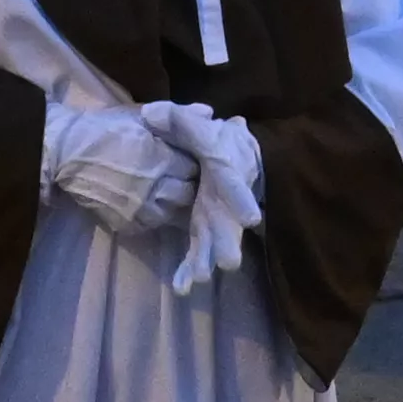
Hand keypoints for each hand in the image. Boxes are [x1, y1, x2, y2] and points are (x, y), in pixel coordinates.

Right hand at [46, 96, 192, 239]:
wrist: (65, 152)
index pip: (195, 167)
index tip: (189, 159)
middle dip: (188, 183)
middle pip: (188, 192)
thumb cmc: (104, 128)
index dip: (194, 162)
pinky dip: (154, 215)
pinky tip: (148, 202)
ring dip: (173, 202)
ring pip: (173, 212)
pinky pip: (152, 225)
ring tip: (165, 190)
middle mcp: (156, 186)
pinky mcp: (127, 223)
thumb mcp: (140, 114)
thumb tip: (209, 113)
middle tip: (180, 176)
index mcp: (163, 158)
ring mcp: (141, 208)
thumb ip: (176, 114)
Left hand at [142, 103, 263, 293]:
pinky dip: (191, 268)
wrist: (230, 156)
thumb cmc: (216, 139)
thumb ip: (176, 119)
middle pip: (230, 224)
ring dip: (209, 260)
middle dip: (229, 242)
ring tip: (202, 278)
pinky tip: (182, 287)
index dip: (241, 199)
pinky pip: (199, 252)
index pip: (233, 183)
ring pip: (216, 243)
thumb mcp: (195, 125)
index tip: (251, 217)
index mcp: (226, 169)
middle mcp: (226, 199)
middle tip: (229, 262)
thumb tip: (151, 115)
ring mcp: (217, 218)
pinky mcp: (205, 230)